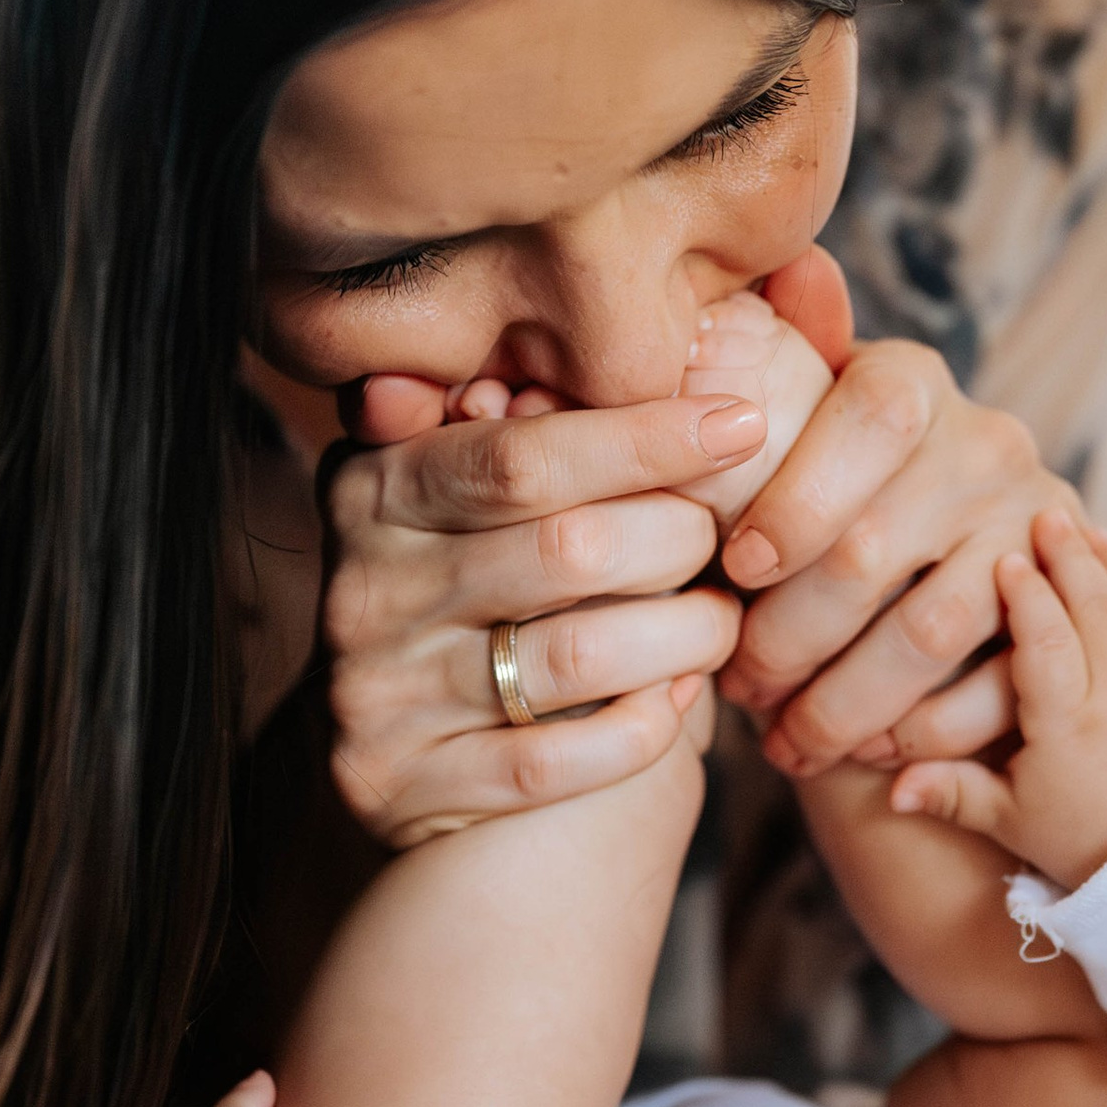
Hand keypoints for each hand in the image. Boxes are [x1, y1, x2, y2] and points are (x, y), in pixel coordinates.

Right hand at [319, 394, 764, 845]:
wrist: (408, 746)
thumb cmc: (488, 586)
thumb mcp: (480, 492)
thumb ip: (543, 423)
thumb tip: (680, 326)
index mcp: (377, 486)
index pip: (524, 455)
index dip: (645, 438)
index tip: (743, 424)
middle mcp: (363, 584)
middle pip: (567, 550)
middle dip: (678, 542)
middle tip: (727, 544)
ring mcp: (374, 690)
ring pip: (579, 656)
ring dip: (685, 637)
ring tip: (720, 623)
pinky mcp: (397, 780)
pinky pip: (560, 758)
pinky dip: (645, 728)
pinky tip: (677, 699)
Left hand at [717, 333, 1085, 776]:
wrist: (944, 555)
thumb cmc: (831, 483)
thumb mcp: (798, 418)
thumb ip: (776, 358)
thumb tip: (791, 266)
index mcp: (911, 383)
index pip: (868, 421)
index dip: (796, 498)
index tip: (738, 569)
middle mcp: (987, 445)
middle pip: (876, 548)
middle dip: (788, 634)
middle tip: (738, 685)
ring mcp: (1033, 531)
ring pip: (930, 630)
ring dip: (844, 699)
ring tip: (785, 740)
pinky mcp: (1063, 613)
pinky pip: (997, 686)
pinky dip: (923, 731)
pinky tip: (869, 754)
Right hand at [889, 510, 1106, 889]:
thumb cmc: (1085, 844)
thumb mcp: (1010, 822)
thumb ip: (951, 793)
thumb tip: (887, 787)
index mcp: (1071, 727)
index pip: (1048, 645)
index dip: (1027, 599)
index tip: (1003, 559)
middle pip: (1096, 609)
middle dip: (1071, 557)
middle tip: (1044, 514)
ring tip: (1081, 526)